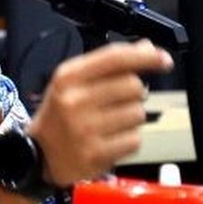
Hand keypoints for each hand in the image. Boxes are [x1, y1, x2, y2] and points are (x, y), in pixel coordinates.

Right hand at [26, 39, 172, 186]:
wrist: (38, 155)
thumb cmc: (59, 114)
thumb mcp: (73, 81)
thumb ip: (108, 64)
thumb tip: (146, 48)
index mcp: (68, 77)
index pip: (115, 58)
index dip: (145, 56)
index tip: (164, 59)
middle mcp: (75, 101)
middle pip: (133, 86)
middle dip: (134, 93)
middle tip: (118, 102)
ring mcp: (85, 129)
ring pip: (138, 114)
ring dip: (131, 118)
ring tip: (110, 123)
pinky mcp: (96, 154)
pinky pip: (134, 140)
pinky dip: (129, 139)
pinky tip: (111, 139)